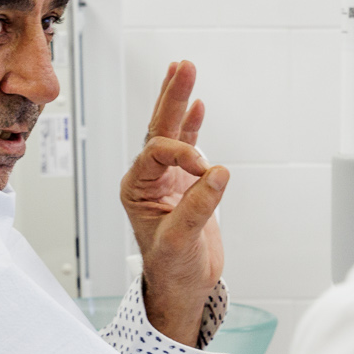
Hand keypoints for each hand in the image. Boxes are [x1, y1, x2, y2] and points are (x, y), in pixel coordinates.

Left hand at [121, 60, 227, 346]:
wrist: (183, 287)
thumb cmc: (172, 270)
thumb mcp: (181, 241)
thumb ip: (198, 206)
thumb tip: (219, 173)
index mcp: (135, 188)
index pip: (157, 152)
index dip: (184, 155)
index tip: (207, 173)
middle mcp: (147, 178)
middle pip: (158, 128)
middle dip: (171, 96)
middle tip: (183, 66)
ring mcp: (167, 178)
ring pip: (172, 131)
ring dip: (180, 101)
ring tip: (185, 69)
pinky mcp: (186, 183)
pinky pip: (188, 146)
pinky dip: (193, 125)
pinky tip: (198, 104)